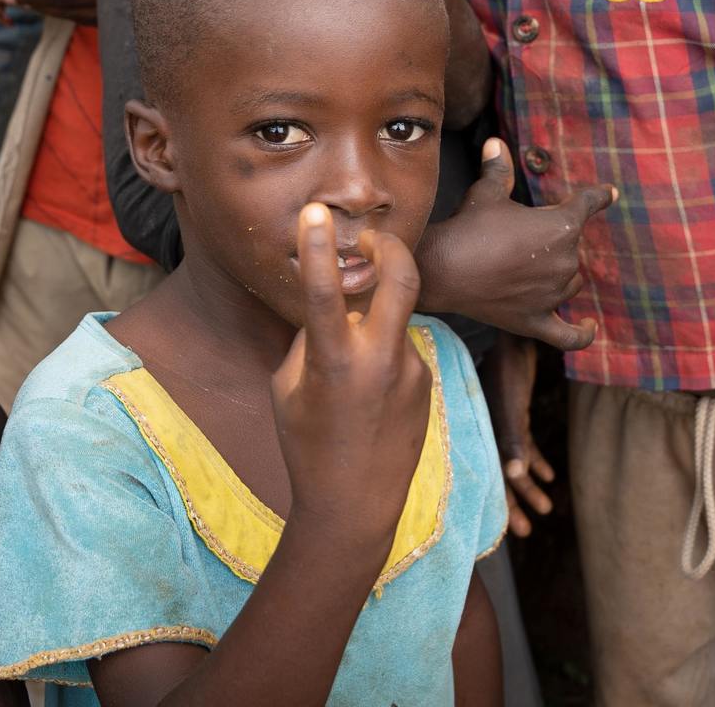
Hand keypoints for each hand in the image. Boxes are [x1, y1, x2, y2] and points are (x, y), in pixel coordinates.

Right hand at [272, 205, 433, 554]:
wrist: (356, 504)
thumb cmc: (307, 446)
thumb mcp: (288, 388)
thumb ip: (311, 338)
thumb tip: (332, 305)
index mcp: (334, 361)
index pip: (323, 291)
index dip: (318, 245)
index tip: (316, 210)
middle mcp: (379, 359)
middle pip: (401, 277)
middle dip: (390, 245)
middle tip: (373, 237)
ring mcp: (410, 369)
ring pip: (394, 316)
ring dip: (376, 317)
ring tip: (352, 368)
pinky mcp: (426, 380)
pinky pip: (399, 349)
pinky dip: (382, 355)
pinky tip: (370, 396)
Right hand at [416, 139, 610, 351]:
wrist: (441, 269)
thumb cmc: (468, 226)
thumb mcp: (486, 193)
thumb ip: (499, 169)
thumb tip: (495, 143)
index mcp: (562, 226)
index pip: (588, 204)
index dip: (599, 197)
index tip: (610, 194)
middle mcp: (565, 261)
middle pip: (573, 247)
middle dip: (553, 239)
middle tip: (520, 235)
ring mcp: (552, 295)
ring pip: (571, 282)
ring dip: (559, 273)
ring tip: (532, 266)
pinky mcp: (537, 321)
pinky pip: (570, 334)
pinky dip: (584, 331)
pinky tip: (592, 324)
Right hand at [481, 335, 555, 536]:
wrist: (511, 336)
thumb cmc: (508, 368)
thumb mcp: (510, 405)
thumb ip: (512, 438)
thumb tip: (515, 474)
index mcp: (482, 434)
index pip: (489, 479)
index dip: (500, 505)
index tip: (510, 532)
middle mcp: (489, 433)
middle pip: (501, 477)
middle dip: (514, 505)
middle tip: (525, 531)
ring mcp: (502, 424)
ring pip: (515, 463)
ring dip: (529, 487)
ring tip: (546, 508)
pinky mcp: (515, 412)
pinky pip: (525, 444)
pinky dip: (536, 460)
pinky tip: (549, 475)